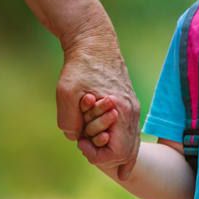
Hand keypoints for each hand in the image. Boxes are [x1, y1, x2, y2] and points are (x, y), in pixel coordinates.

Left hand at [56, 29, 140, 178]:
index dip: (97, 155)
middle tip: (85, 144)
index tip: (81, 142)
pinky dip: (119, 142)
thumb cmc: (79, 66)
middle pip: (128, 154)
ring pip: (131, 145)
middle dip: (105, 156)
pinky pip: (128, 133)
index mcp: (121, 111)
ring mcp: (133, 109)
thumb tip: (76, 138)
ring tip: (93, 145)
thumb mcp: (66, 93)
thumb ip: (69, 122)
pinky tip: (108, 145)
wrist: (94, 43)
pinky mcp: (128, 105)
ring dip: (111, 149)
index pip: (117, 153)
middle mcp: (132, 113)